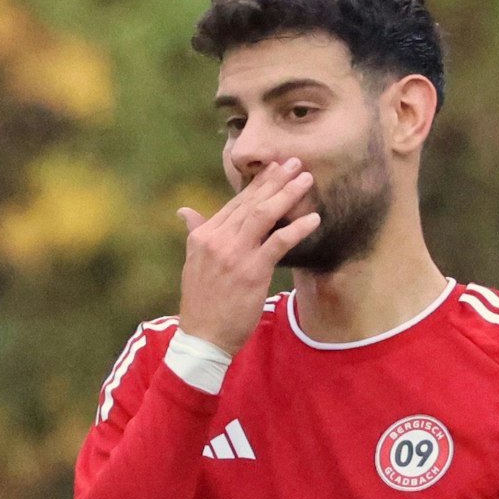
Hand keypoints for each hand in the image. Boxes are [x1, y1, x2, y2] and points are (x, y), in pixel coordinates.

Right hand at [175, 158, 320, 354]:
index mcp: (203, 236)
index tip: (274, 169)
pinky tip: (313, 219)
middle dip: (275, 181)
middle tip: (294, 163)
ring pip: (263, 215)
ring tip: (306, 179)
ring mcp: (234, 254)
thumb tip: (185, 212)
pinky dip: (297, 228)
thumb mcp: (193, 264)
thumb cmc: (202, 302)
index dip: (256, 184)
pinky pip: (278, 242)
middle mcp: (217, 240)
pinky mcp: (252, 271)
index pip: (234, 203)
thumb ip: (194, 234)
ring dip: (287, 194)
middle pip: (250, 203)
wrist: (203, 336)